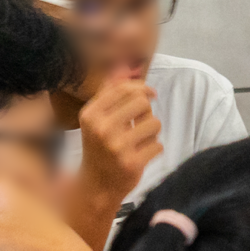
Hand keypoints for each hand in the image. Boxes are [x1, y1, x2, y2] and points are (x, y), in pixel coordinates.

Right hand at [76, 68, 160, 203]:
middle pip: (142, 102)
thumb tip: (125, 66)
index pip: (124, 89)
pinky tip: (141, 155)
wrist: (97, 185)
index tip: (151, 94)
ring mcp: (116, 147)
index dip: (143, 88)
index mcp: (91, 114)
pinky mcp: (131, 163)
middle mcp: (101, 128)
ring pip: (154, 123)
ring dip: (152, 132)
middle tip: (140, 124)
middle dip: (146, 112)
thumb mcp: (98, 118)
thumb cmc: (101, 146)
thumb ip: (111, 92)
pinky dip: (154, 150)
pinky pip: (158, 145)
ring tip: (139, 141)